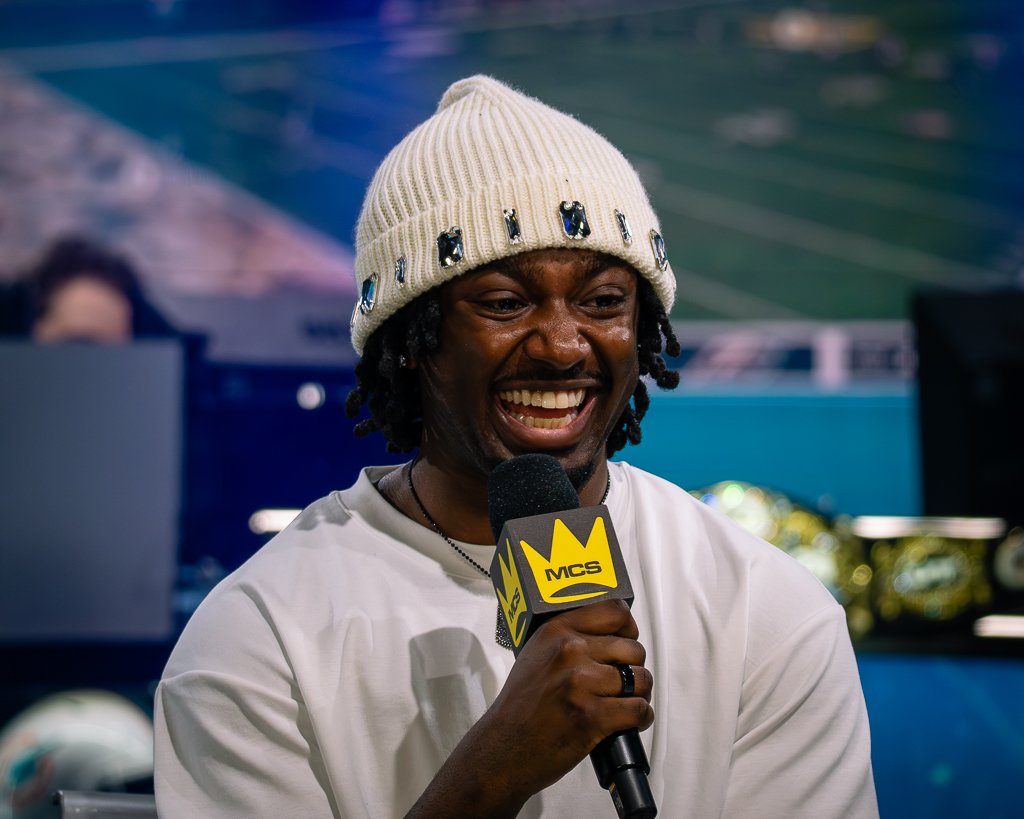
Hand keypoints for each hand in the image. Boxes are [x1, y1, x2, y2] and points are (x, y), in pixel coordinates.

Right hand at [492, 600, 653, 793]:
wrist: (503, 748)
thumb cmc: (520, 707)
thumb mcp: (537, 655)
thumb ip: (568, 639)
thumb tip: (607, 636)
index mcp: (556, 631)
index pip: (613, 611)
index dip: (628, 629)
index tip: (628, 641)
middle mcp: (569, 651)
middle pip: (632, 649)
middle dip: (635, 667)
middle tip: (625, 682)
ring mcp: (581, 683)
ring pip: (640, 679)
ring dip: (640, 694)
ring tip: (626, 703)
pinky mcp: (592, 716)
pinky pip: (638, 709)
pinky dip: (641, 717)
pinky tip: (630, 721)